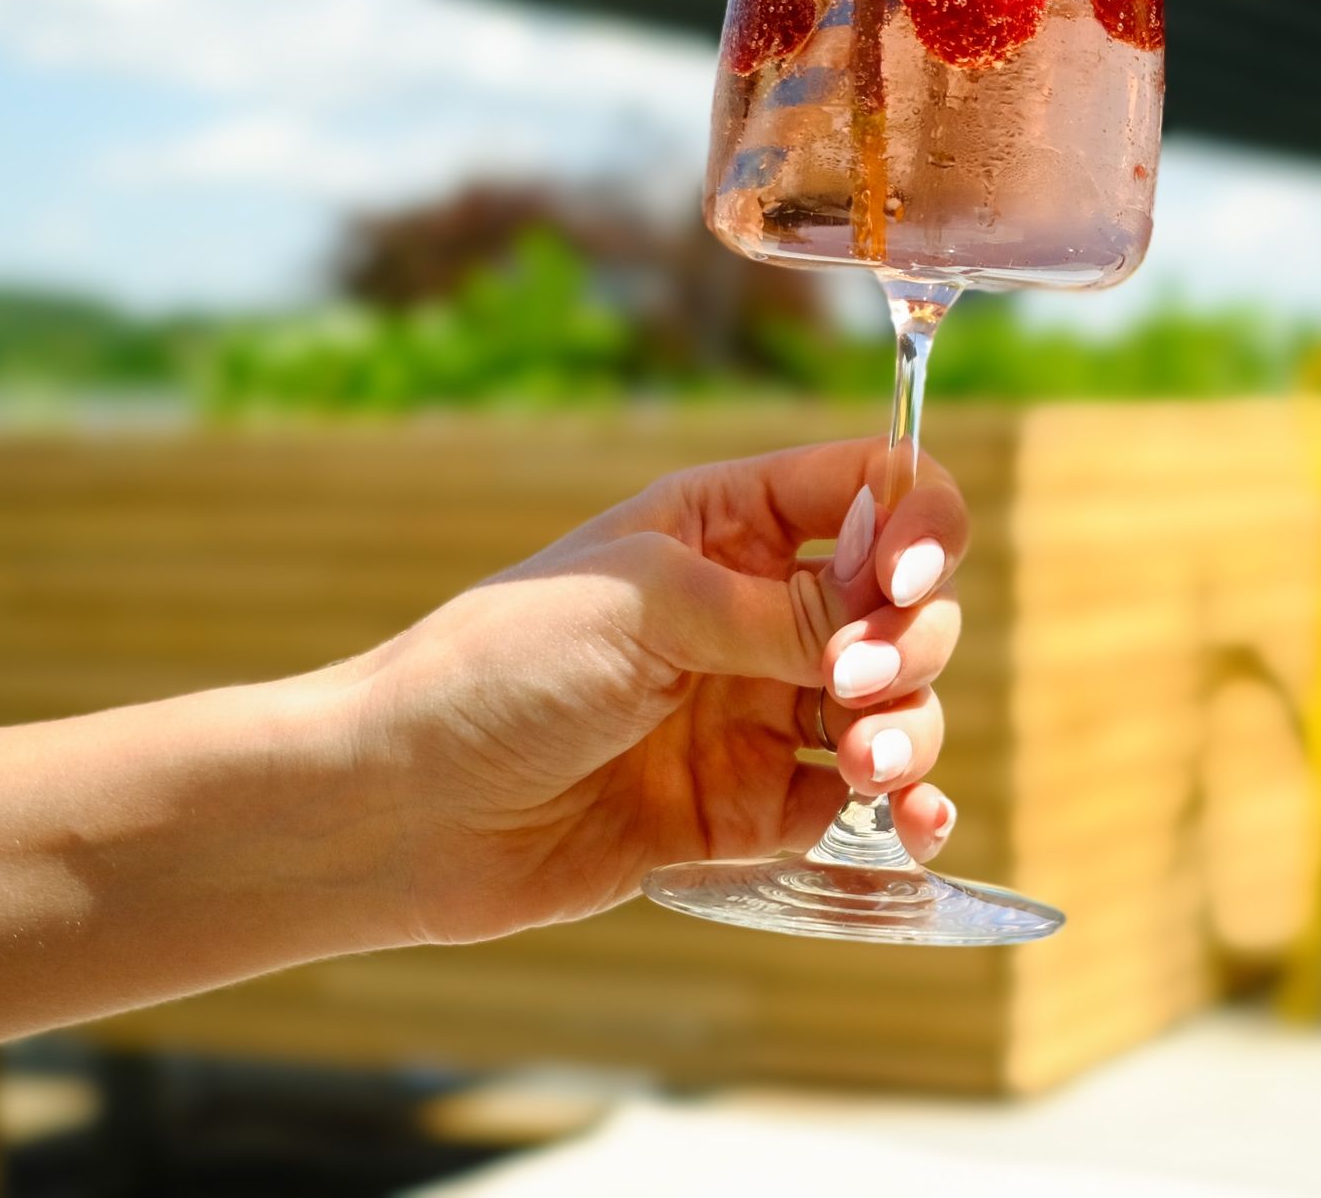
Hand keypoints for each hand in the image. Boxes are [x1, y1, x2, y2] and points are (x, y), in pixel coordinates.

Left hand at [339, 440, 965, 944]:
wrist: (402, 810)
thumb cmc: (499, 672)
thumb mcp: (646, 607)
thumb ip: (780, 611)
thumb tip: (892, 610)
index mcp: (729, 525)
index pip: (871, 491)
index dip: (918, 524)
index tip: (906, 580)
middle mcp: (755, 612)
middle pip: (903, 606)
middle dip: (911, 642)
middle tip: (856, 683)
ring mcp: (758, 712)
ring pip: (896, 706)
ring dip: (910, 730)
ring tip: (868, 769)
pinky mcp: (750, 809)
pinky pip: (858, 806)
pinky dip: (904, 813)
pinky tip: (915, 828)